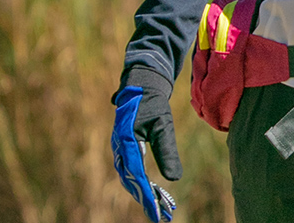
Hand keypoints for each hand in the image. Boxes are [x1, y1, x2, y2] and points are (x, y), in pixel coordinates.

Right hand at [111, 67, 181, 221]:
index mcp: (126, 142)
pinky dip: (139, 182)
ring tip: (158, 207)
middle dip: (146, 199)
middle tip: (161, 215)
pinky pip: (130, 169)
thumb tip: (174, 178)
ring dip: (142, 193)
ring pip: (129, 177)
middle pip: (132, 181)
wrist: (142, 83)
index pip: (137, 176)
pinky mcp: (123, 147)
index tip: (157, 213)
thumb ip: (167, 151)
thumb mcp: (163, 125)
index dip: (147, 196)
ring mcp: (119, 148)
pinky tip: (150, 191)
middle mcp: (119, 148)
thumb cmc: (153, 102)